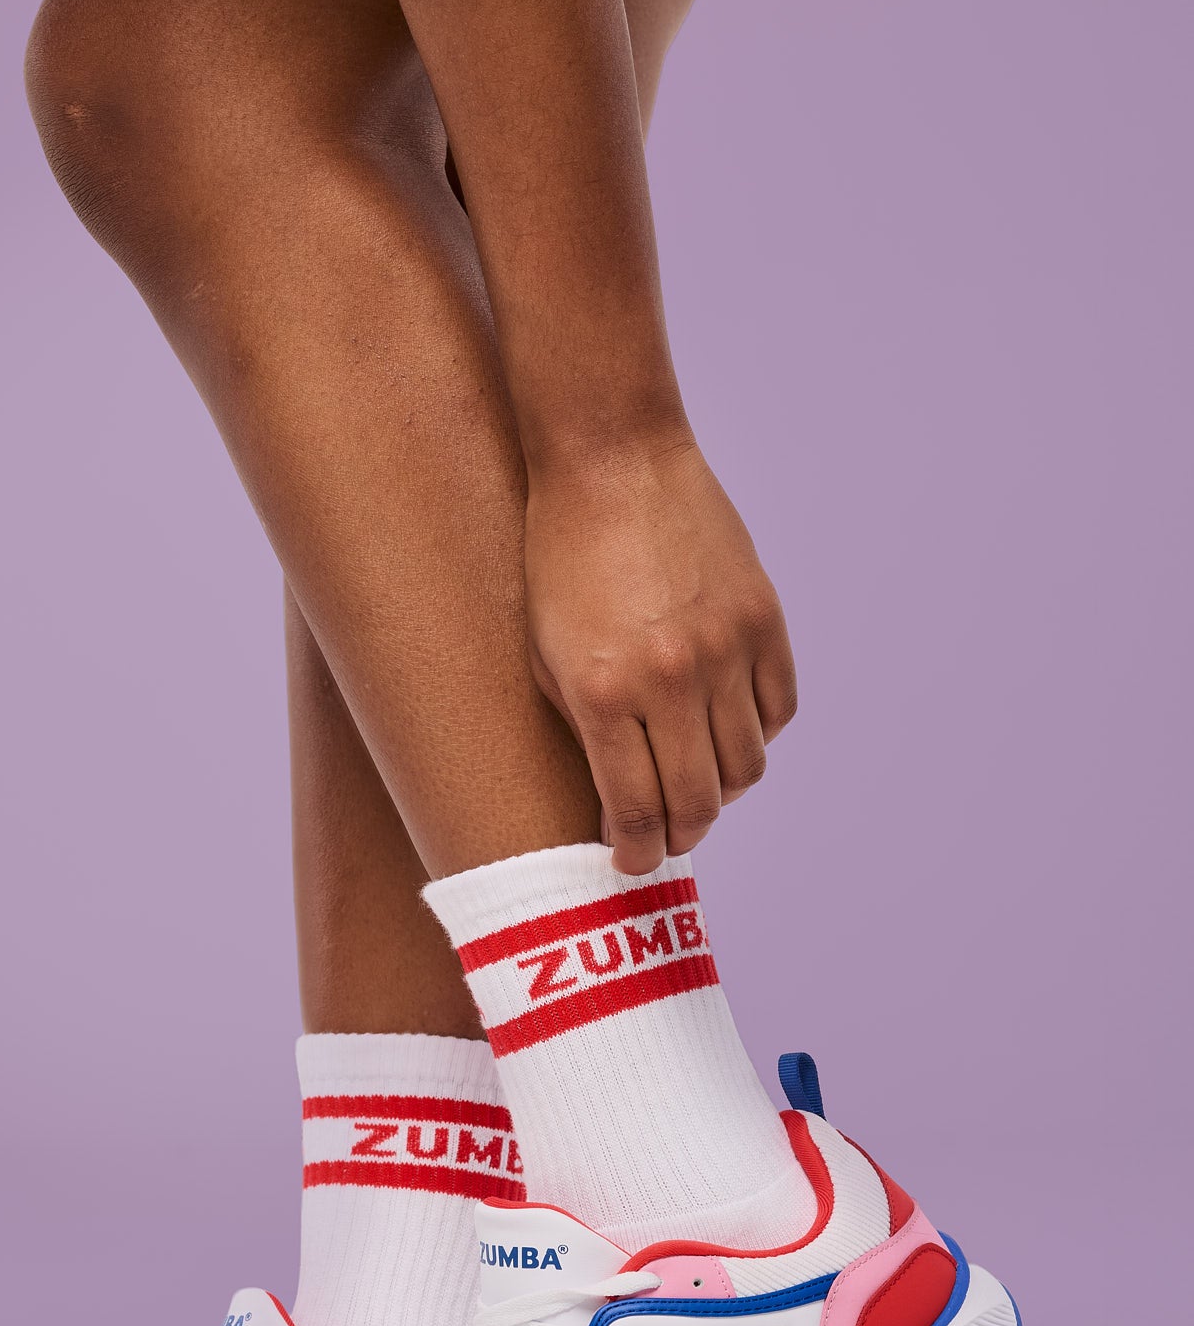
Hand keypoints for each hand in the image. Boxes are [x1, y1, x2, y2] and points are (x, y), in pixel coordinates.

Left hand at [524, 437, 797, 874]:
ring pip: (747, 765)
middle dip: (681, 837)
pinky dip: (756, 734)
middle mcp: (673, 677)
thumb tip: (619, 804)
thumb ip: (587, 733)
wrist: (612, 460)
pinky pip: (777, 710)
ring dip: (721, 791)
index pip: (635, 810)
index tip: (632, 865)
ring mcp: (727, 647)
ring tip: (695, 785)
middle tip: (667, 840)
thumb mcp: (546, 656)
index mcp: (606, 692)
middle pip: (700, 802)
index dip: (637, 852)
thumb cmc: (560, 561)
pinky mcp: (764, 618)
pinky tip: (725, 729)